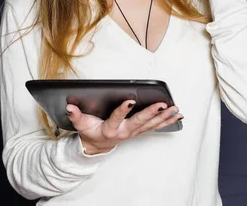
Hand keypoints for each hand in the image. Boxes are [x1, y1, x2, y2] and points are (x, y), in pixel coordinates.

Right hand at [66, 100, 182, 154]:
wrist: (97, 146)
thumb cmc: (90, 132)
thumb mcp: (81, 124)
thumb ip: (76, 115)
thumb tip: (69, 107)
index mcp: (110, 130)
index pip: (117, 118)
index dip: (123, 110)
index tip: (130, 100)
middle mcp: (124, 132)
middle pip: (139, 122)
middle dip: (151, 113)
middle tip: (162, 104)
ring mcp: (134, 132)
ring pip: (151, 125)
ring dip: (164, 117)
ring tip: (175, 109)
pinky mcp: (139, 131)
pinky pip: (155, 126)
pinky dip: (166, 121)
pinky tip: (177, 115)